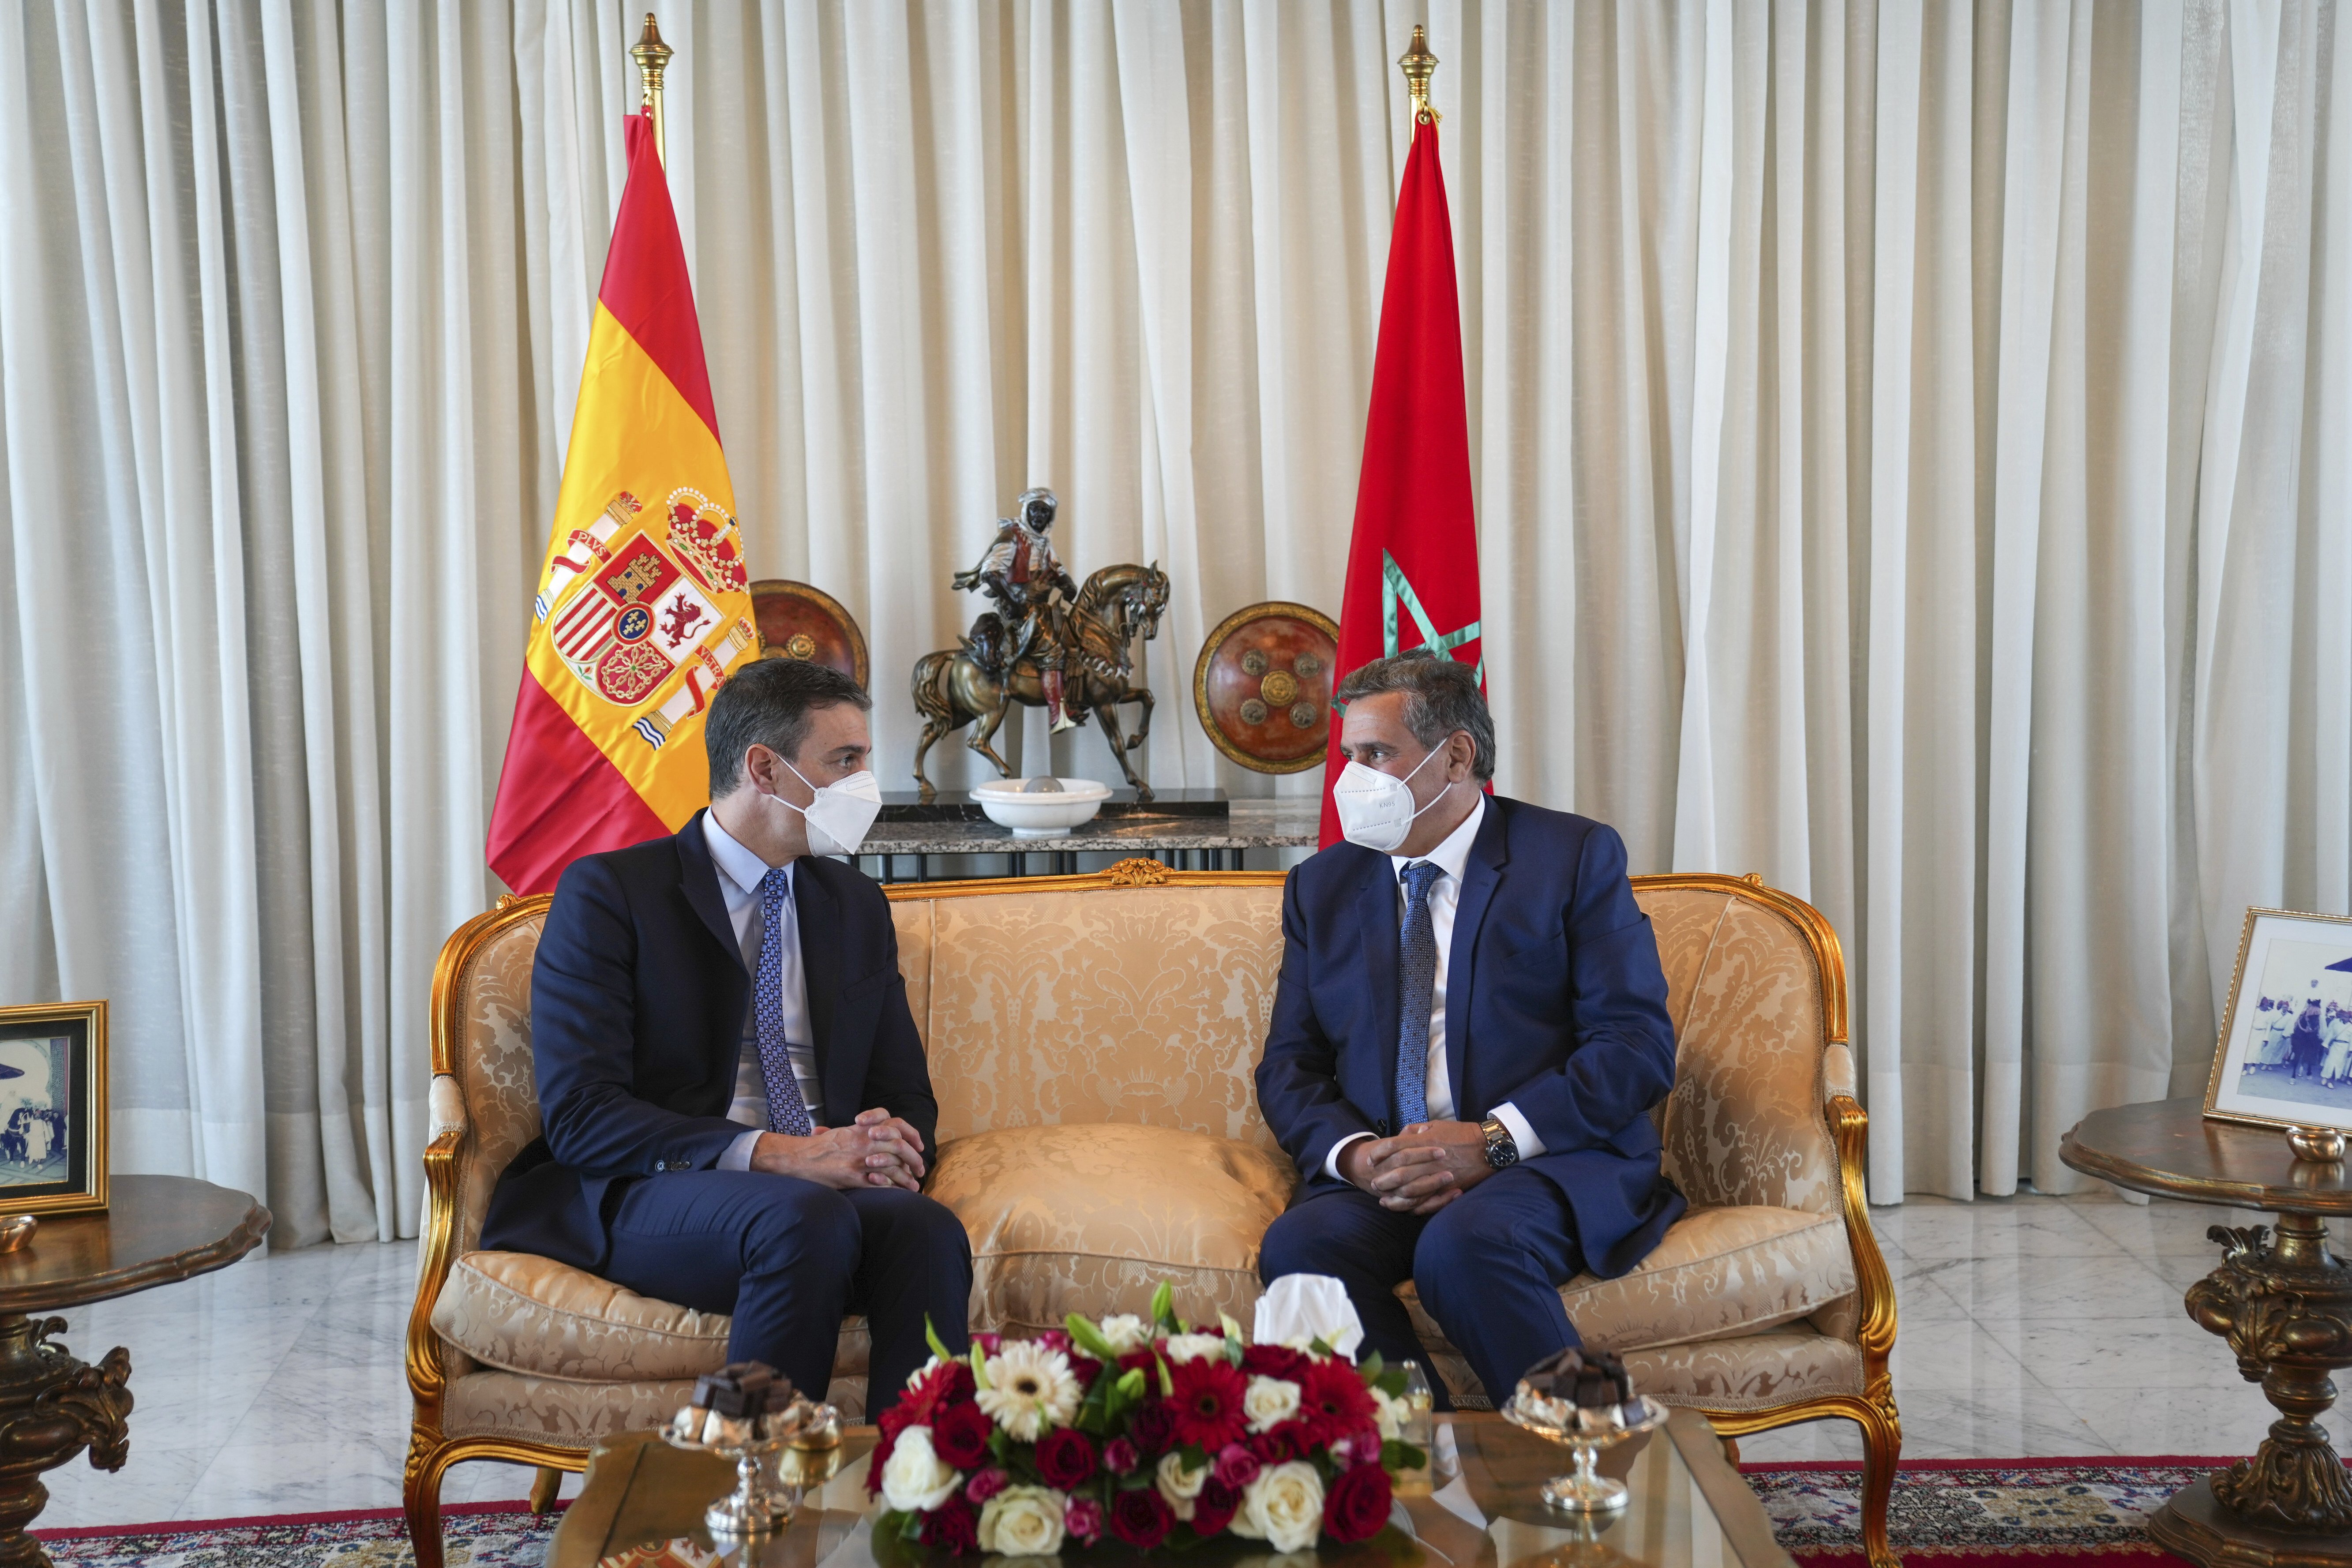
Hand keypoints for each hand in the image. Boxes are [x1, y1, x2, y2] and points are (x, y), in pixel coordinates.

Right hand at [750, 1108, 926, 1190]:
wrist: (799, 1158)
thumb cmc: (820, 1146)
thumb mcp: (843, 1132)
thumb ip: (862, 1132)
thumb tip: (882, 1133)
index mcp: (862, 1128)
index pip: (894, 1123)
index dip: (911, 1133)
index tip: (918, 1144)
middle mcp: (864, 1140)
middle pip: (899, 1145)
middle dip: (914, 1158)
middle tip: (920, 1168)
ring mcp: (859, 1159)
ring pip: (893, 1165)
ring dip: (907, 1176)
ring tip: (914, 1184)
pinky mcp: (853, 1177)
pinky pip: (879, 1183)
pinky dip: (893, 1188)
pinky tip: (899, 1193)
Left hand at [1343, 1122, 1492, 1214]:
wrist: (1488, 1147)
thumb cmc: (1462, 1133)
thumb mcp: (1438, 1125)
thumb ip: (1417, 1130)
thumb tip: (1401, 1135)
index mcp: (1425, 1140)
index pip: (1395, 1146)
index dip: (1380, 1153)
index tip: (1372, 1159)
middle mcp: (1429, 1159)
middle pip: (1400, 1171)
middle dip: (1384, 1179)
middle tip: (1374, 1183)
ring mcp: (1439, 1175)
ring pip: (1412, 1190)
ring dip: (1395, 1196)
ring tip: (1384, 1200)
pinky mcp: (1448, 1187)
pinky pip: (1428, 1201)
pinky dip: (1415, 1207)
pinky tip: (1406, 1209)